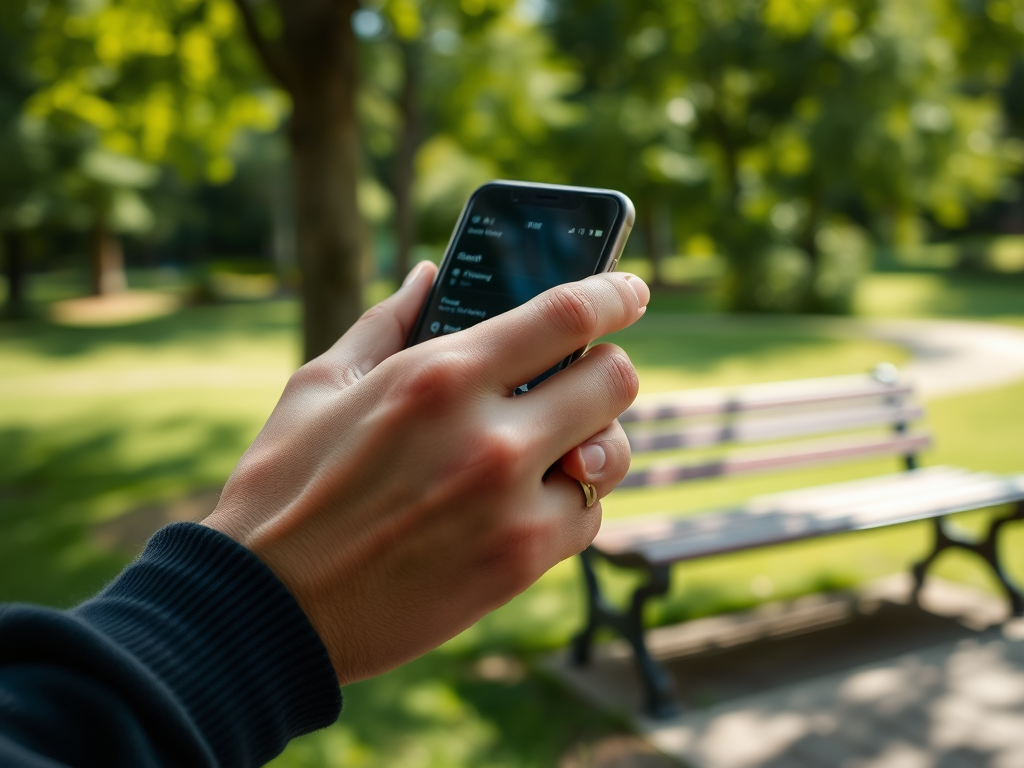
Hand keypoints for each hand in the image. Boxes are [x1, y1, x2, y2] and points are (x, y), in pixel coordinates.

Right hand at [203, 262, 648, 683]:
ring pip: (612, 455)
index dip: (614, 293)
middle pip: (615, 380)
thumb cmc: (284, 488)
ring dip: (594, 442)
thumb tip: (427, 276)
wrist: (267, 609)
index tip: (631, 290)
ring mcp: (511, 505)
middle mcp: (489, 435)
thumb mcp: (321, 385)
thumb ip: (387, 321)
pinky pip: (587, 519)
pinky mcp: (517, 564)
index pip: (569, 314)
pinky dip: (570, 504)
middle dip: (607, 370)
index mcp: (440, 374)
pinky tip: (528, 501)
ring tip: (555, 446)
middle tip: (583, 377)